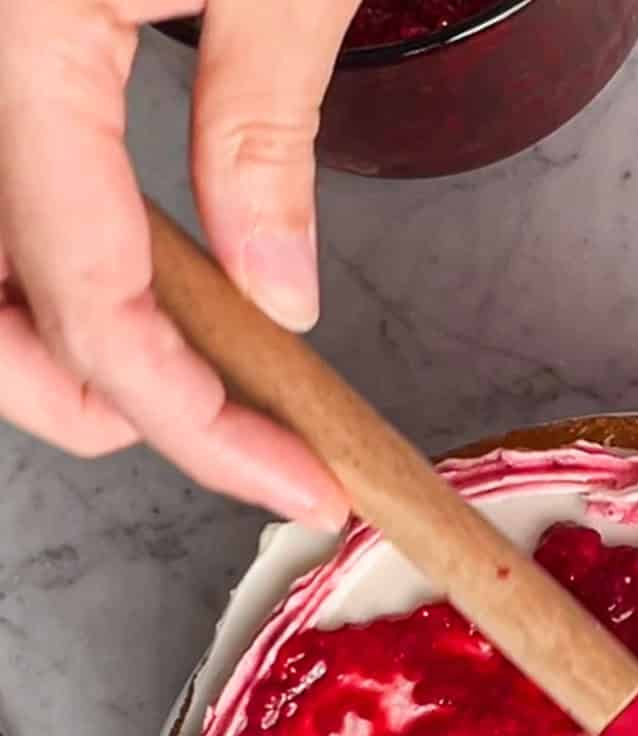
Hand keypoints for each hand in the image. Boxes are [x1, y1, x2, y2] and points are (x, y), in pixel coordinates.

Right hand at [0, 1, 357, 524]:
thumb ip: (261, 124)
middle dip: (101, 410)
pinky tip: (150, 292)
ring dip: (70, 349)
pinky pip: (13, 213)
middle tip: (242, 443)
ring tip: (204, 377)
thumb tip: (274, 293)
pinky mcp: (7, 68)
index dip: (196, 423)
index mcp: (22, 39)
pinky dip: (60, 275)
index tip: (298, 480)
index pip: (91, 306)